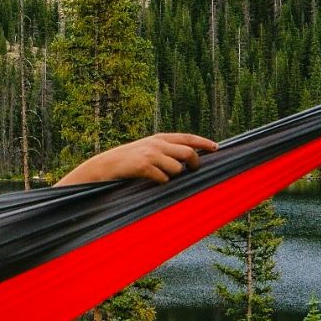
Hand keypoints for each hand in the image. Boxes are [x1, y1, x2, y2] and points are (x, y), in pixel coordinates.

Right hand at [58, 132, 218, 185]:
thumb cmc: (127, 162)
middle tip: (195, 171)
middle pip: (188, 153)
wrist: (103, 167)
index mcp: (159, 138)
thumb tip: (187, 159)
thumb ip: (165, 151)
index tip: (217, 148)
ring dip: (173, 176)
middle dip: (195, 163)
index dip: (203, 142)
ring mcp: (150, 154)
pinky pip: (163, 178)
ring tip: (160, 177)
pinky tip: (151, 181)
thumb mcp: (147, 150)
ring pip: (177, 169)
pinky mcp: (143, 166)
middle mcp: (157, 143)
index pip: (187, 138)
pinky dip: (161, 182)